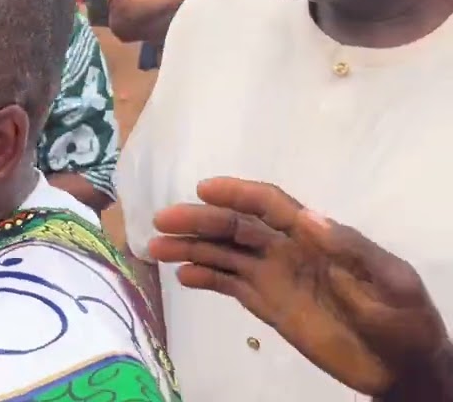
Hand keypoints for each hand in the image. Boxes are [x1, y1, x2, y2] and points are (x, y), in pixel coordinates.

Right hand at [148, 177, 448, 396]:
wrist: (403, 369)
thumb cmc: (404, 320)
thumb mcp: (390, 282)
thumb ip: (350, 250)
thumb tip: (307, 217)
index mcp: (318, 237)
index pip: (270, 205)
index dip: (238, 193)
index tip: (203, 188)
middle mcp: (289, 251)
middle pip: (237, 227)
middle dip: (200, 221)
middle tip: (162, 220)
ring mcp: (276, 279)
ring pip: (226, 255)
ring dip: (191, 248)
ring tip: (155, 247)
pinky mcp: (269, 308)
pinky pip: (231, 286)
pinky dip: (206, 278)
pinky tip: (182, 276)